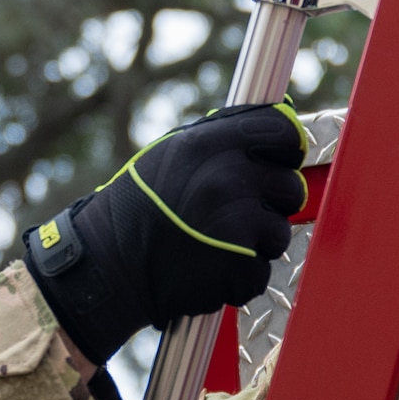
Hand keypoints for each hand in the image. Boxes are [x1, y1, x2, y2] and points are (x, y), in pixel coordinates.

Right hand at [21, 102, 308, 365]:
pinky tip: (208, 270)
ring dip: (255, 243)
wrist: (107, 267)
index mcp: (211, 146)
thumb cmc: (138, 208)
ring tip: (215, 244)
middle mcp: (227, 180)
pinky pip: (261, 272)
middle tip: (234, 214)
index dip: (287, 150)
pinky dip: (240, 278)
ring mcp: (237, 226)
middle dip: (270, 204)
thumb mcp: (170, 153)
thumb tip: (278, 121)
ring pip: (279, 233)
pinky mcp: (239, 268)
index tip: (279, 162)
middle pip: (291, 187)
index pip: (284, 133)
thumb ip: (222, 137)